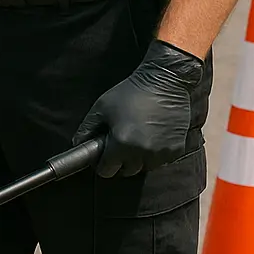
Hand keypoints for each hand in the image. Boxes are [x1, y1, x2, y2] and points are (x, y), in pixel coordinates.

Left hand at [72, 39, 203, 177]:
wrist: (164, 83)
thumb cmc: (129, 92)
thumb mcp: (101, 107)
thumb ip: (87, 129)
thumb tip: (78, 144)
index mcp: (121, 143)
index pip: (107, 170)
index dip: (101, 163)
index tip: (102, 154)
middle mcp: (142, 153)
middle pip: (126, 171)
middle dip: (120, 161)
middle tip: (119, 142)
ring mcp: (161, 154)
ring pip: (144, 168)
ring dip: (138, 159)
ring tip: (136, 137)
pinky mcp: (176, 151)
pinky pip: (160, 161)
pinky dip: (154, 154)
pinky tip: (151, 136)